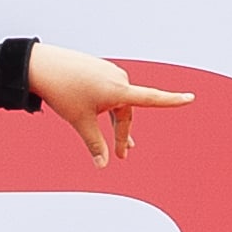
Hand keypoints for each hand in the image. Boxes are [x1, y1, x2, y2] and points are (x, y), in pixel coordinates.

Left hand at [25, 43, 193, 165]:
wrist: (41, 66)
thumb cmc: (62, 92)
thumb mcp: (80, 122)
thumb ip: (95, 144)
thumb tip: (102, 166)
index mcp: (118, 90)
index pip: (152, 98)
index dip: (172, 101)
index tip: (190, 98)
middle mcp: (118, 78)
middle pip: (127, 112)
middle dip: (124, 133)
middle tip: (124, 155)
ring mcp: (109, 72)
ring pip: (119, 103)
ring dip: (118, 122)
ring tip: (121, 142)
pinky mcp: (99, 69)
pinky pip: (110, 92)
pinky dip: (109, 107)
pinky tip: (100, 113)